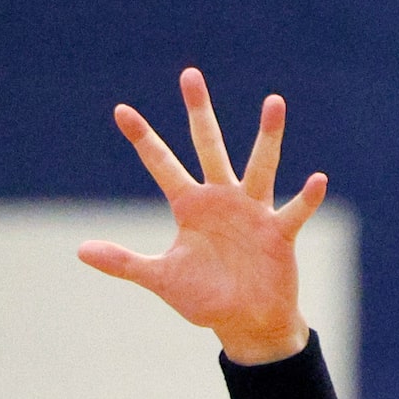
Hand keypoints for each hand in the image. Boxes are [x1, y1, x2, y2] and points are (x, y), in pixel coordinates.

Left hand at [79, 69, 324, 365]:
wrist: (247, 323)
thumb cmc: (206, 299)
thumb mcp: (161, 278)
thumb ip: (124, 262)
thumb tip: (81, 251)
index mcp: (190, 206)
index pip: (162, 165)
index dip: (142, 139)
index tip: (121, 111)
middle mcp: (221, 199)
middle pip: (208, 146)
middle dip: (199, 112)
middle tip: (190, 75)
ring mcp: (253, 212)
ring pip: (260, 166)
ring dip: (268, 137)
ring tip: (274, 102)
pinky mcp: (279, 233)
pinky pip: (294, 211)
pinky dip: (306, 198)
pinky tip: (317, 180)